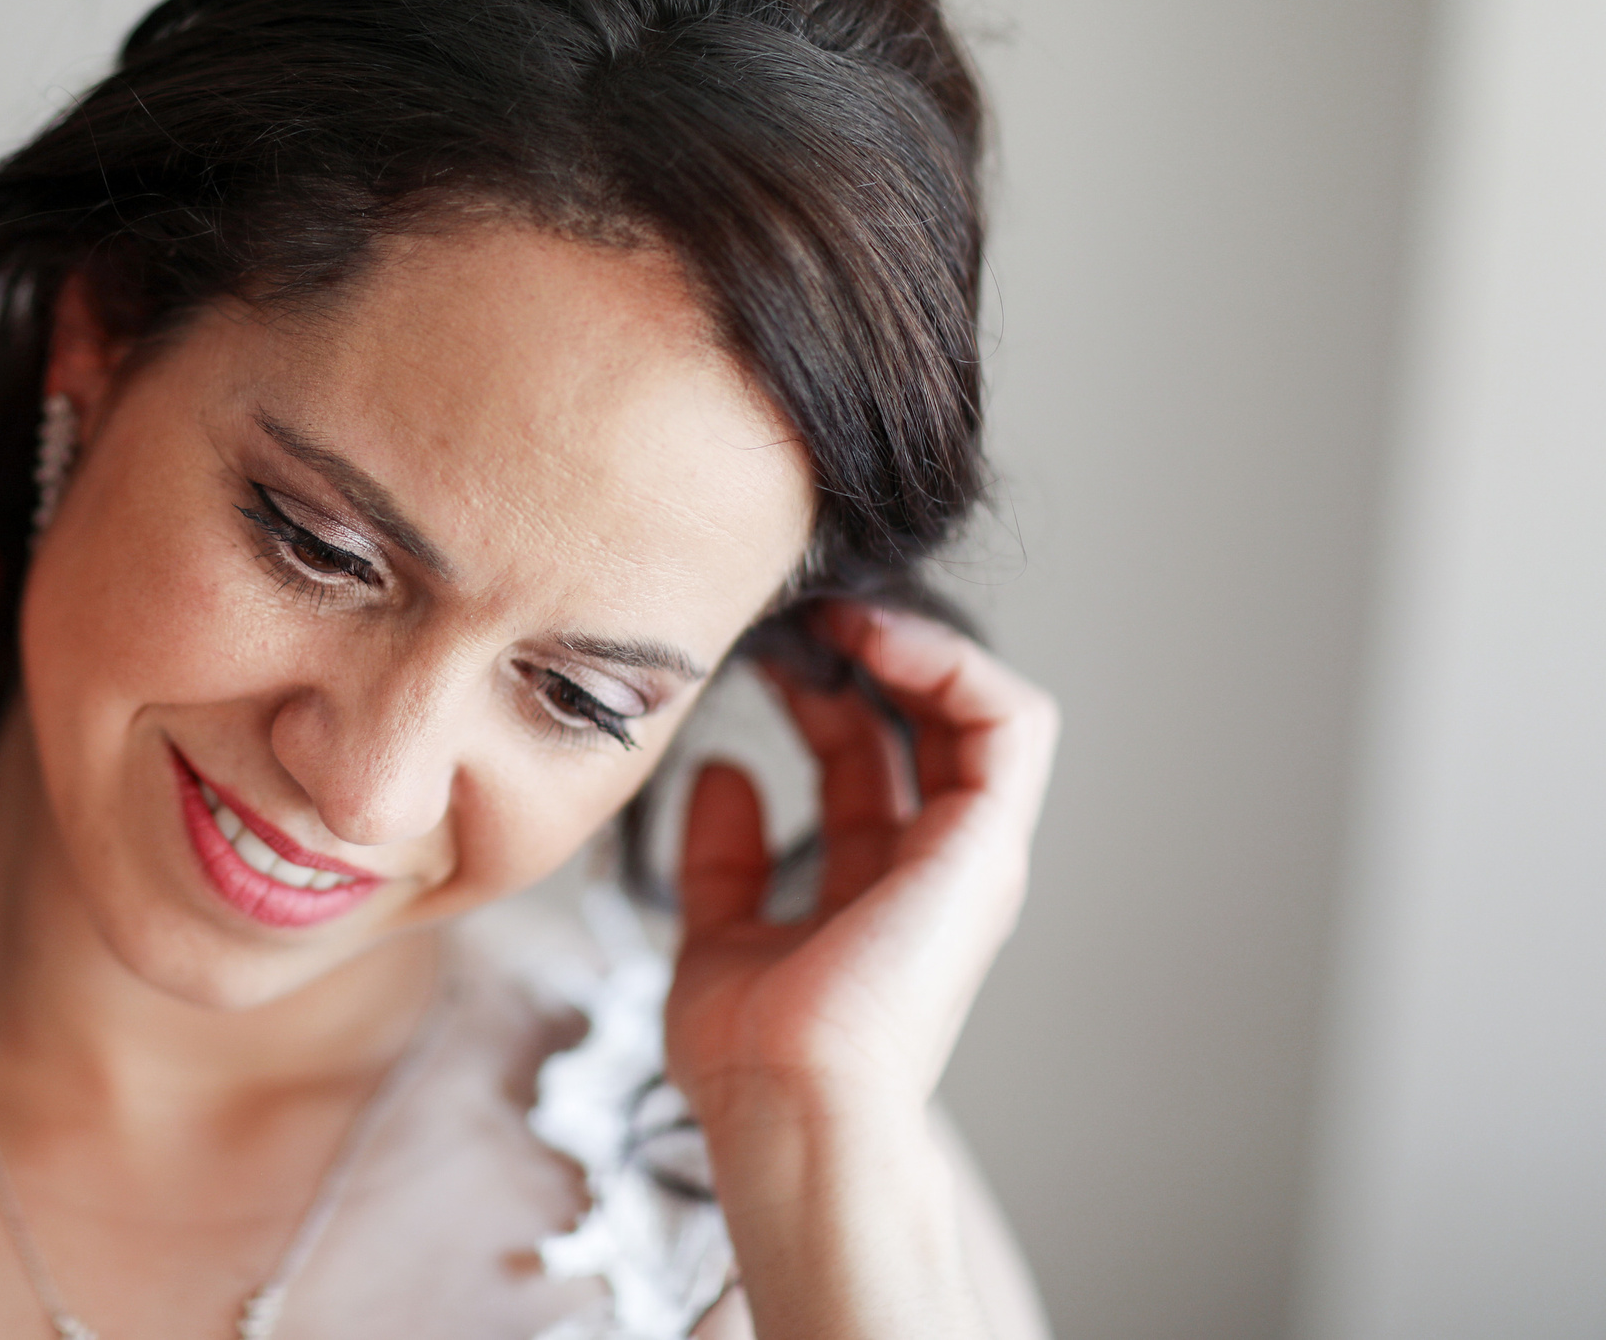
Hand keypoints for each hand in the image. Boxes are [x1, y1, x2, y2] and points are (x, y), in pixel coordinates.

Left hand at [665, 605, 1057, 1124]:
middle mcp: (932, 867)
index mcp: (874, 889)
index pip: (864, 760)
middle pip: (918, 725)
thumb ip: (721, 858)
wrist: (786, 1108)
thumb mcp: (716, 934)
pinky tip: (873, 645)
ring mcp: (966, 856)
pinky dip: (952, 664)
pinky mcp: (985, 844)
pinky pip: (1009, 722)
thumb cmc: (753, 1058)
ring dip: (912, 645)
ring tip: (837, 618)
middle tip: (792, 616)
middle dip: (859, 656)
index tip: (756, 651)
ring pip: (979, 710)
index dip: (817, 695)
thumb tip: (724, 772)